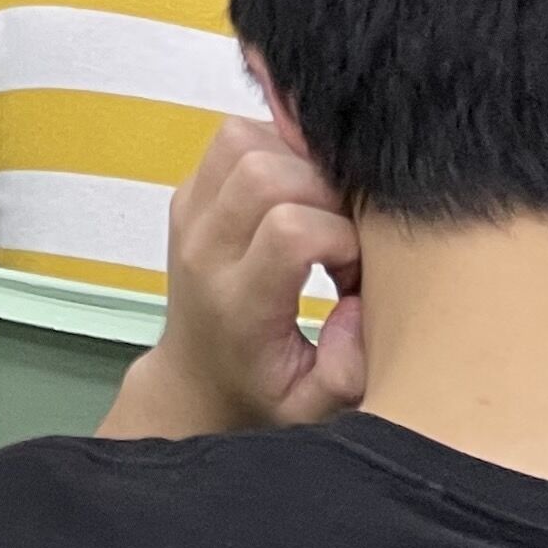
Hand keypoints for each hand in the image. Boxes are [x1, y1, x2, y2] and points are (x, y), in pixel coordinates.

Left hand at [101, 115, 364, 439]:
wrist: (196, 380)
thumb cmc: (263, 394)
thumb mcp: (315, 409)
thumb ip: (348, 370)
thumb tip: (359, 302)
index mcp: (237, 303)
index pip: (290, 231)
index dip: (342, 239)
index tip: (354, 276)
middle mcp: (205, 248)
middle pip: (264, 172)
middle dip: (326, 192)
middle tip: (343, 236)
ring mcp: (189, 212)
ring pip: (242, 139)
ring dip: (300, 162)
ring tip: (323, 210)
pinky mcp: (188, 192)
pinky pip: (233, 138)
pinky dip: (279, 150)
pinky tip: (302, 194)